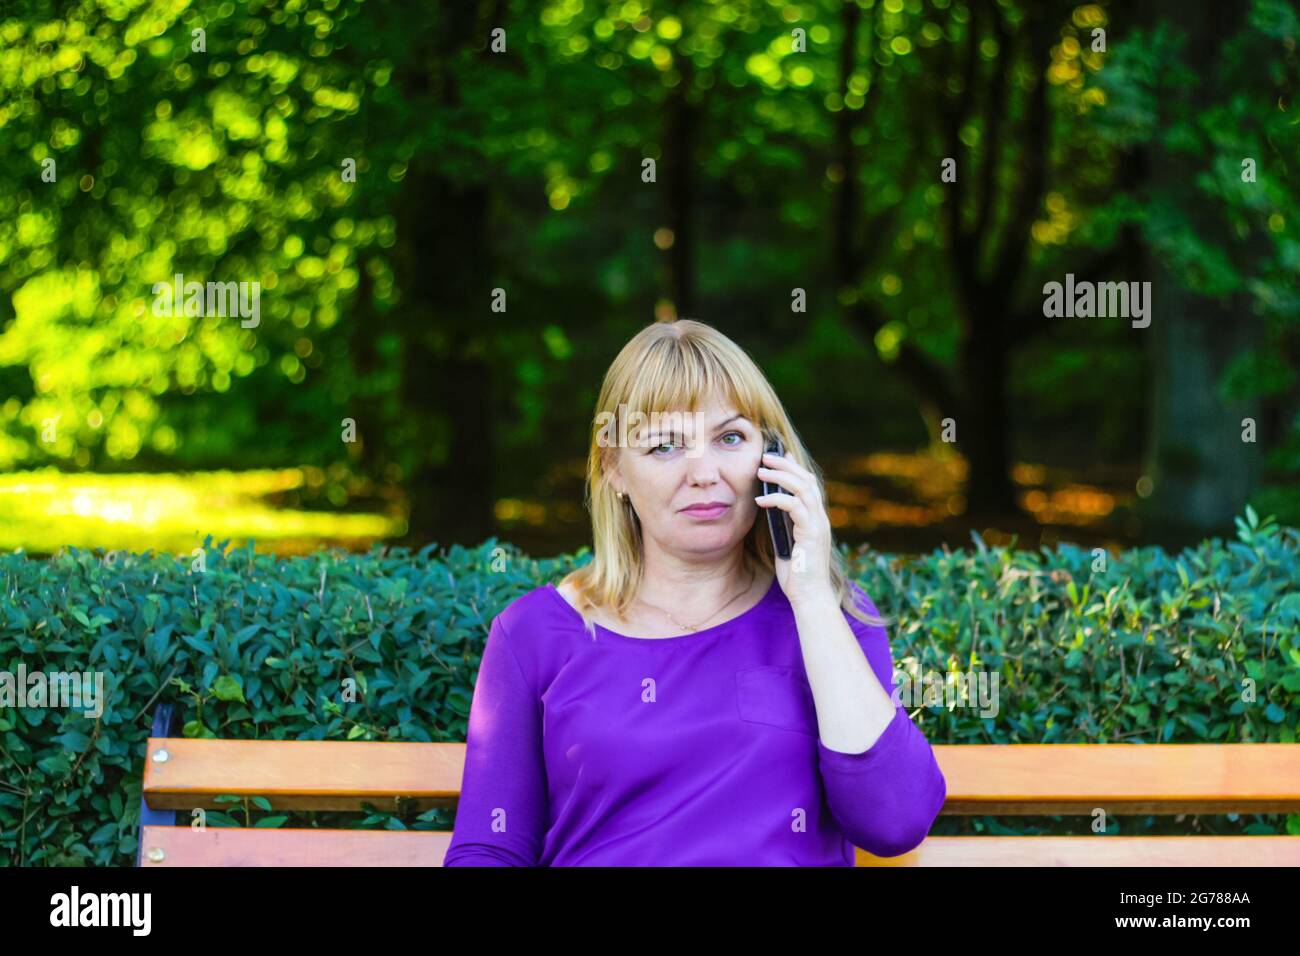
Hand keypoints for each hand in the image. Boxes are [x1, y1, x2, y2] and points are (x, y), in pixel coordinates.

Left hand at [755, 450, 834, 609]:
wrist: (809, 596)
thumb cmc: (797, 574)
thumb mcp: (787, 543)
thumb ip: (783, 525)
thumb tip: (768, 509)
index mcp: (815, 519)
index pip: (808, 484)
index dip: (794, 466)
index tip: (778, 454)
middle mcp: (820, 517)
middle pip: (806, 479)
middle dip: (786, 464)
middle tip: (766, 455)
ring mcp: (817, 524)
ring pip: (802, 488)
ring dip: (780, 476)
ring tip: (760, 471)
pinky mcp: (811, 533)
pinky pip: (794, 506)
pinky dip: (777, 499)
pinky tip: (760, 500)